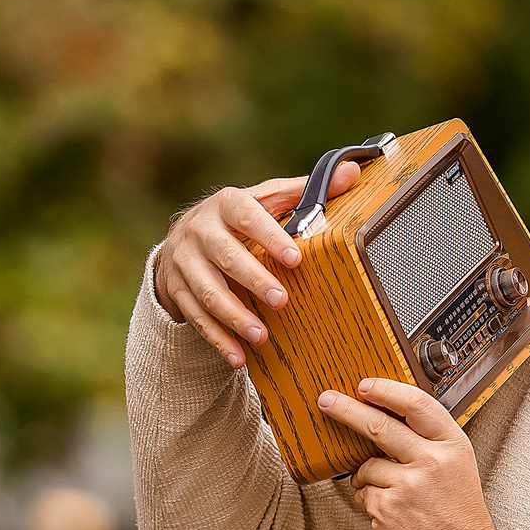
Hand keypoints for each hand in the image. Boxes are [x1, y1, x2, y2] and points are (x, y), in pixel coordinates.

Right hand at [156, 163, 364, 367]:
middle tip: (282, 300)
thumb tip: (353, 171)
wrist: (183, 238)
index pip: (247, 215)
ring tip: (261, 337)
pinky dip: (217, 339)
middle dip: (253, 280)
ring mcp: (184, 262)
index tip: (295, 257)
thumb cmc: (238, 220)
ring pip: (207, 291)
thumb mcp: (266, 201)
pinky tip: (238, 357)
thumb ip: (305, 192)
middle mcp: (200, 231)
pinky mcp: (177, 290)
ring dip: (234, 316)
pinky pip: (196, 317)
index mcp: (226, 205)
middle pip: (225, 256)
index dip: (270, 235)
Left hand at [319, 378, 496, 529]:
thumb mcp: (457, 469)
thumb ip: (428, 445)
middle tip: (326, 400)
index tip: (365, 385)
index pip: (417, 405)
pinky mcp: (387, 509)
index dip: (387, 391)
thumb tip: (386, 423)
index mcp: (453, 447)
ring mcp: (408, 485)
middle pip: (379, 426)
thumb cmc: (459, 516)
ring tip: (391, 495)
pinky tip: (391, 514)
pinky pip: (363, 495)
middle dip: (346, 410)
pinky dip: (370, 502)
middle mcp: (432, 461)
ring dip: (367, 478)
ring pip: (367, 467)